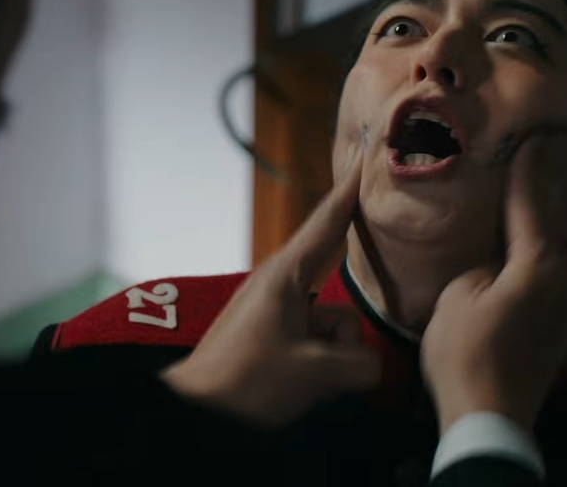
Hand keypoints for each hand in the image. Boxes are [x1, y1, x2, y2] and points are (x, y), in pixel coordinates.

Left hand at [162, 149, 380, 426]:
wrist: (195, 413)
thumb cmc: (246, 382)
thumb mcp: (313, 373)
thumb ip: (360, 363)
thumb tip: (371, 365)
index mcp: (287, 275)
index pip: (329, 221)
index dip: (352, 189)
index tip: (368, 153)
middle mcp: (284, 286)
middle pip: (341, 295)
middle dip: (347, 324)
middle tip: (342, 337)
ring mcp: (280, 316)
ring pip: (335, 326)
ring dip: (333, 356)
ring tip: (302, 383)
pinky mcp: (276, 341)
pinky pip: (318, 343)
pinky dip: (321, 365)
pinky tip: (300, 389)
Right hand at [421, 129, 566, 433]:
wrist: (487, 414)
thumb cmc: (464, 350)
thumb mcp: (458, 294)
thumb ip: (483, 265)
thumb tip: (496, 261)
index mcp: (539, 263)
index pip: (536, 202)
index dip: (534, 166)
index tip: (539, 133)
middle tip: (557, 176)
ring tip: (560, 230)